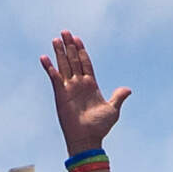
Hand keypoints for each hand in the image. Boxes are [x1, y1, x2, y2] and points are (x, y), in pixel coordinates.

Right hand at [41, 30, 132, 155]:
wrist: (88, 139)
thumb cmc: (100, 127)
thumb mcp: (113, 109)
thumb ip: (118, 97)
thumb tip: (127, 89)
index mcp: (91, 85)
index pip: (85, 63)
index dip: (81, 51)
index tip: (77, 39)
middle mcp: (79, 84)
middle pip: (73, 60)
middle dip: (69, 46)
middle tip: (65, 32)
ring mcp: (69, 88)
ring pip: (63, 66)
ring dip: (59, 52)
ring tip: (55, 39)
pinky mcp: (60, 95)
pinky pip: (55, 78)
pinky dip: (49, 68)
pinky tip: (45, 57)